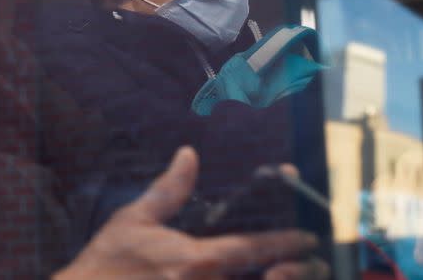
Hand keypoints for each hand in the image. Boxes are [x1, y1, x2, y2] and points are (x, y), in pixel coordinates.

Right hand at [53, 146, 326, 279]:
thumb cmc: (105, 265)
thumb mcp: (132, 221)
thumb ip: (168, 190)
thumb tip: (189, 154)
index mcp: (196, 261)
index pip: (255, 247)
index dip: (288, 241)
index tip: (309, 237)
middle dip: (297, 275)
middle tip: (317, 266)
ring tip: (293, 276)